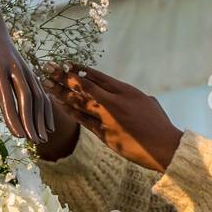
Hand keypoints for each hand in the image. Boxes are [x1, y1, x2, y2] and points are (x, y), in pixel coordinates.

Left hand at [0, 0, 53, 142]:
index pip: (7, 96)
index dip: (13, 116)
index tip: (17, 135)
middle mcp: (16, 67)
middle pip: (27, 97)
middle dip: (31, 121)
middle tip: (33, 141)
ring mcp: (26, 68)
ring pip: (38, 95)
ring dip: (40, 118)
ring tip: (41, 138)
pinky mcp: (30, 71)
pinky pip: (41, 91)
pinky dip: (46, 109)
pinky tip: (48, 125)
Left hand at [41, 61, 182, 173]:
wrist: (165, 147)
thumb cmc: (159, 123)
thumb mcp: (146, 100)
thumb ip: (129, 94)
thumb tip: (119, 91)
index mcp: (125, 91)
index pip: (97, 76)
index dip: (79, 69)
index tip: (65, 64)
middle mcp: (114, 103)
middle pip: (83, 86)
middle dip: (63, 76)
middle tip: (48, 68)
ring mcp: (107, 119)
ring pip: (79, 103)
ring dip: (61, 92)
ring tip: (47, 84)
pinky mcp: (104, 135)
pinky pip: (83, 121)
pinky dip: (70, 111)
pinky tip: (60, 105)